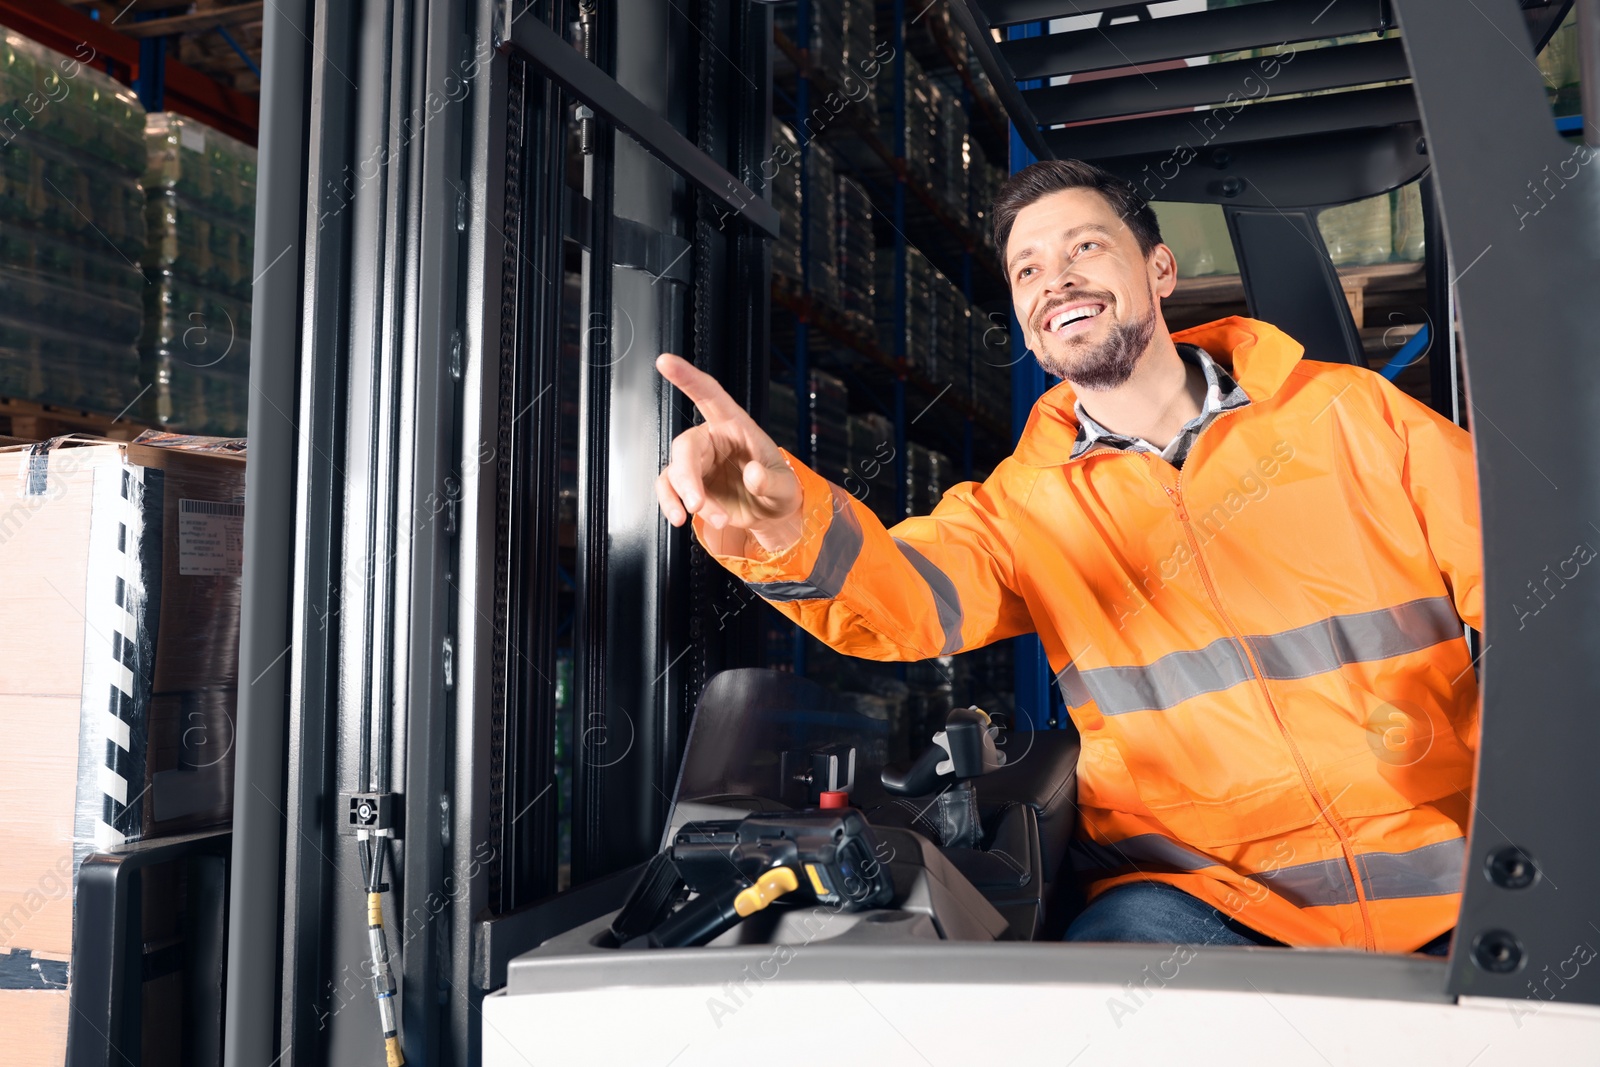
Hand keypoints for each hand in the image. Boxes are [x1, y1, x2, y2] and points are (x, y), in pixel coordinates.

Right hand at [655, 353, 804, 555]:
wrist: (773, 517)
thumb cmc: (781, 491)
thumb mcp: (785, 487)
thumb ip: (771, 481)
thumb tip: (754, 476)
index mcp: (735, 425)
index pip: (709, 394)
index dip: (687, 377)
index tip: (665, 361)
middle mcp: (712, 440)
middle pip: (685, 446)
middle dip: (687, 477)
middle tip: (697, 504)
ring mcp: (699, 464)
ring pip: (674, 472)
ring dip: (683, 496)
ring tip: (706, 516)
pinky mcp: (690, 486)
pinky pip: (670, 491)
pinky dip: (673, 505)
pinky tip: (685, 520)